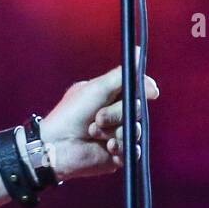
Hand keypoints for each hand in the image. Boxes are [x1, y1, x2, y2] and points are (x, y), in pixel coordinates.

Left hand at [38, 60, 159, 180]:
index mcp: (110, 96)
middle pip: (136, 110)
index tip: (152, 92)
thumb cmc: (71, 114)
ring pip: (135, 130)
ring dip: (115, 131)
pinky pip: (133, 150)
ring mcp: (118, 134)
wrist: (56, 146)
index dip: (145, 90)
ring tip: (93, 132)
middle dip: (117, 114)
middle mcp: (115, 114)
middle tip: (97, 117)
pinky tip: (108, 148)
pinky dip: (121, 147)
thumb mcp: (96, 88)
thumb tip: (138, 53)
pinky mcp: (118, 155)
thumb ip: (120, 75)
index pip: (136, 90)